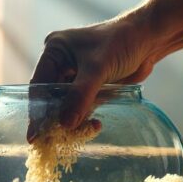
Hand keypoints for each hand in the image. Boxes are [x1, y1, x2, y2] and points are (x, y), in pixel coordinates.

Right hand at [27, 17, 156, 141]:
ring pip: (68, 105)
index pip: (39, 85)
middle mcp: (61, 64)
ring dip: (74, 121)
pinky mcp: (91, 86)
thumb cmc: (120, 42)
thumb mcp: (97, 68)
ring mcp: (76, 76)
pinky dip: (86, 118)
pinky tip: (95, 125)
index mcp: (54, 51)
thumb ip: (80, 95)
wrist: (148, 39)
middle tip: (54, 141)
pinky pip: (83, 107)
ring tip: (84, 132)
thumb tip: (65, 124)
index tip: (34, 135)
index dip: (37, 111)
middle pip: (51, 98)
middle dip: (56, 119)